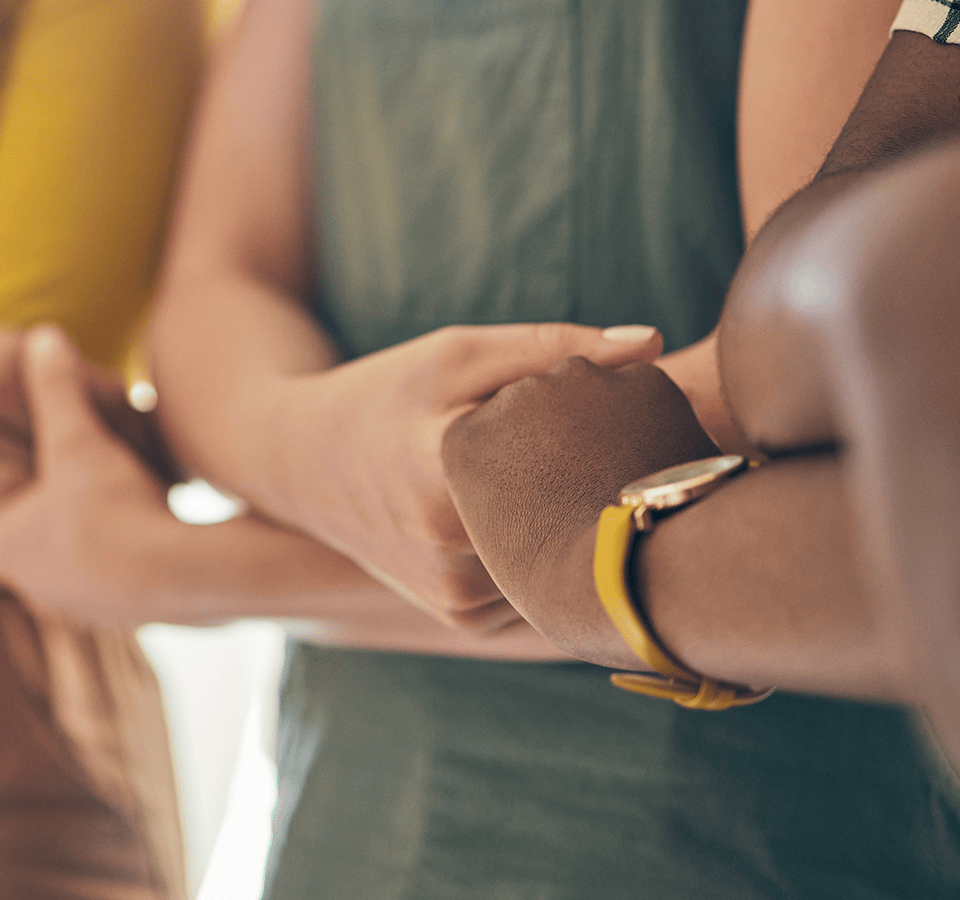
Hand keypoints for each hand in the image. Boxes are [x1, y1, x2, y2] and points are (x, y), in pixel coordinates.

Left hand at [0, 326, 180, 627]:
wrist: (176, 573)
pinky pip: (120, 569)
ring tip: (140, 494)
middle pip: (53, 513)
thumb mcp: (77, 435)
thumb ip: (55, 387)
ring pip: (89, 542)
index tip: (84, 442)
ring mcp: (70, 606)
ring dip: (111, 517)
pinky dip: (135, 546)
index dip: (54, 454)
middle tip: (113, 466)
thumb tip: (42, 333)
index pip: (17, 482)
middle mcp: (25, 582)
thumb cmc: (115, 504)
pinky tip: (159, 526)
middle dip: (80, 488)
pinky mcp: (113, 618)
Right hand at [262, 322, 664, 626]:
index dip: (627, 448)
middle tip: (643, 456)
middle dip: (613, 492)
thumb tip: (654, 341)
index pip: (581, 471)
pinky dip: (553, 558)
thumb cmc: (388, 394)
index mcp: (451, 477)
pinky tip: (551, 519)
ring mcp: (455, 596)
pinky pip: (538, 591)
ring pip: (564, 566)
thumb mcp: (459, 354)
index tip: (657, 428)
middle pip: (579, 525)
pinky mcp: (460, 619)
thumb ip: (553, 348)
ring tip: (596, 485)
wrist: (302, 463)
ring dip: (586, 533)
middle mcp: (451, 551)